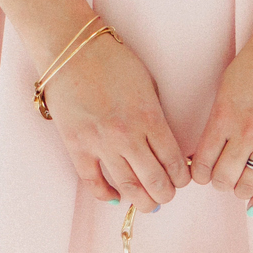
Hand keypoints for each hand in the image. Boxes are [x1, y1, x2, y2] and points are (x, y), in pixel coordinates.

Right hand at [39, 28, 191, 208]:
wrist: (71, 49)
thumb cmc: (112, 61)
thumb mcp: (147, 85)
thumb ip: (156, 118)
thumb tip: (164, 149)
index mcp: (149, 118)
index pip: (174, 162)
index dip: (181, 178)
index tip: (181, 179)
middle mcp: (126, 135)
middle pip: (154, 181)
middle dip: (165, 195)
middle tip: (166, 195)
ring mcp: (99, 142)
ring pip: (127, 187)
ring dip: (141, 201)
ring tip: (147, 203)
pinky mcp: (76, 145)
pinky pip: (93, 181)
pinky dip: (106, 195)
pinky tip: (116, 197)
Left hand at [191, 0, 252, 211]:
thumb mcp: (228, 84)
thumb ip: (221, 116)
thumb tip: (215, 144)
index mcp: (225, 115)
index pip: (203, 161)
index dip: (199, 173)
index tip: (201, 172)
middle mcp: (246, 131)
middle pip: (223, 178)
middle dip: (219, 182)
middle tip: (221, 177)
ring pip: (248, 184)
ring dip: (239, 189)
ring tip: (239, 184)